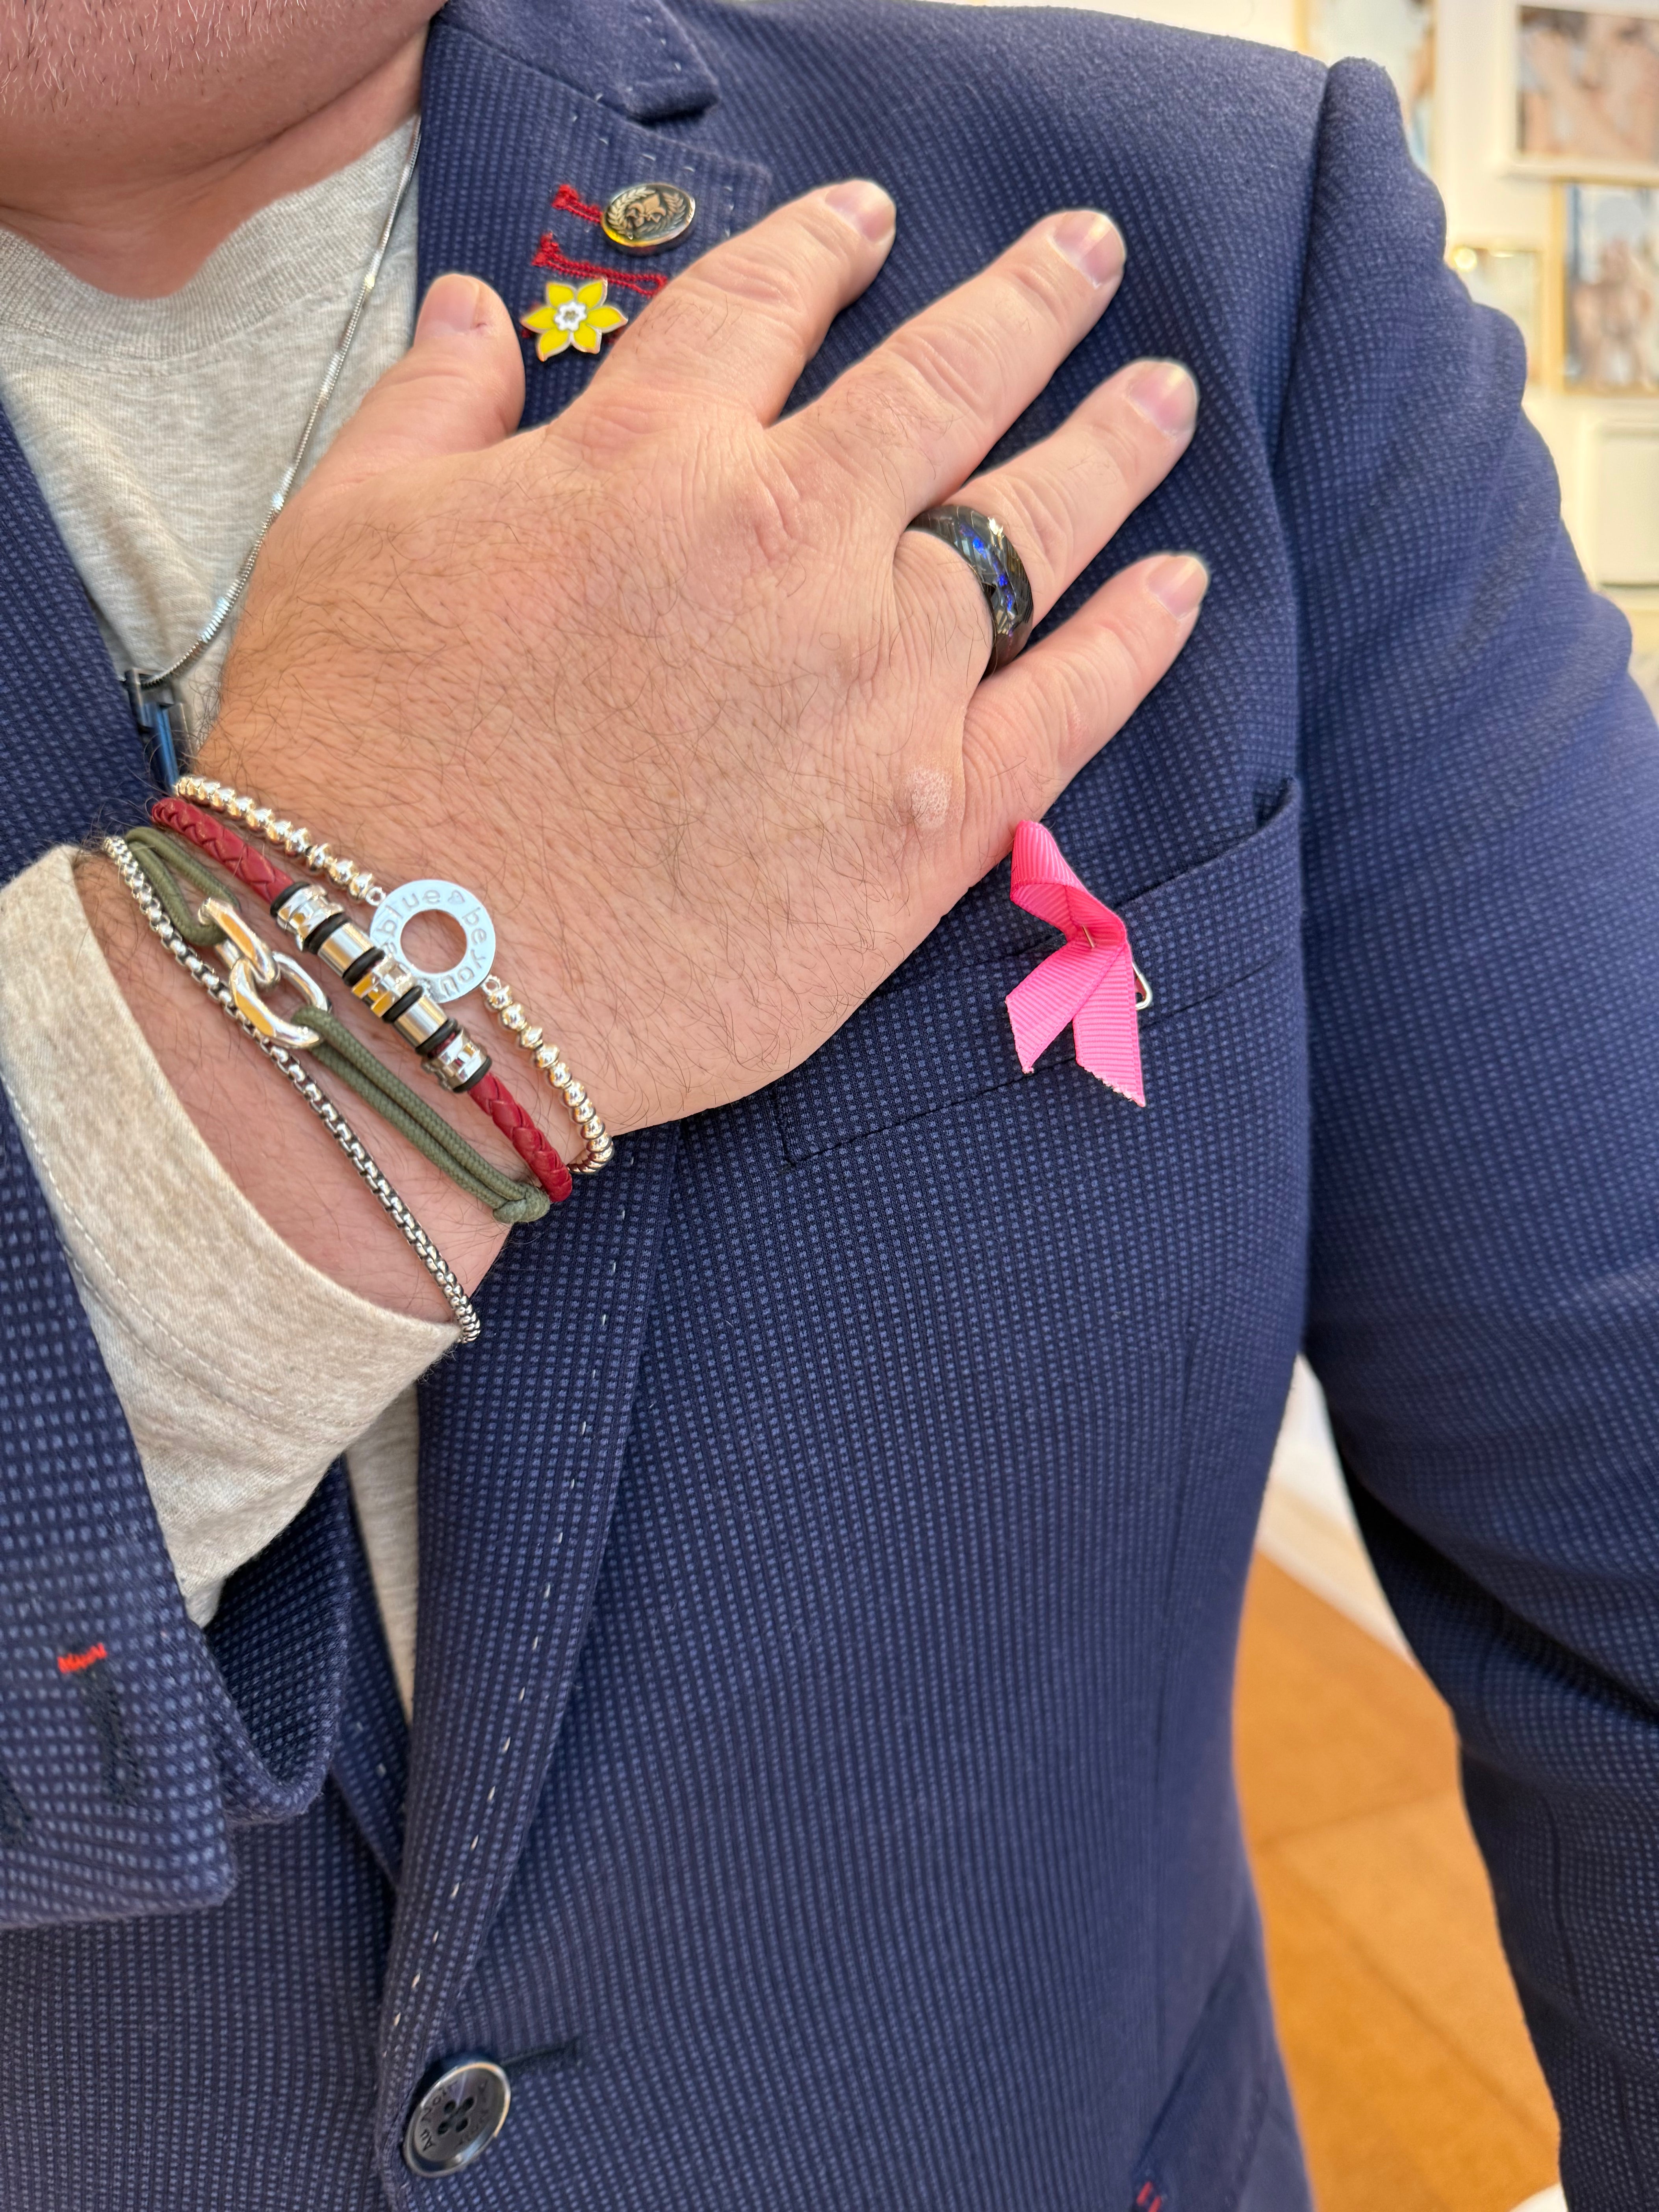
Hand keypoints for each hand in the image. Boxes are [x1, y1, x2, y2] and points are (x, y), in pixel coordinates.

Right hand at [92, 183, 1203, 1313]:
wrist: (402, 975)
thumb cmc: (354, 754)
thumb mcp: (348, 532)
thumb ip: (435, 403)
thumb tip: (484, 308)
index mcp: (653, 458)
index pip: (764, 308)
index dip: (824, 250)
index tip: (870, 224)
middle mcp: (794, 548)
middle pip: (944, 386)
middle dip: (1027, 304)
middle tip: (1088, 258)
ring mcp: (878, 690)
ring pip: (1029, 534)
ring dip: (1108, 449)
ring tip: (1161, 403)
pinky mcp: (924, 831)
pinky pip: (1067, 711)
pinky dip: (1136, 639)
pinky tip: (1179, 583)